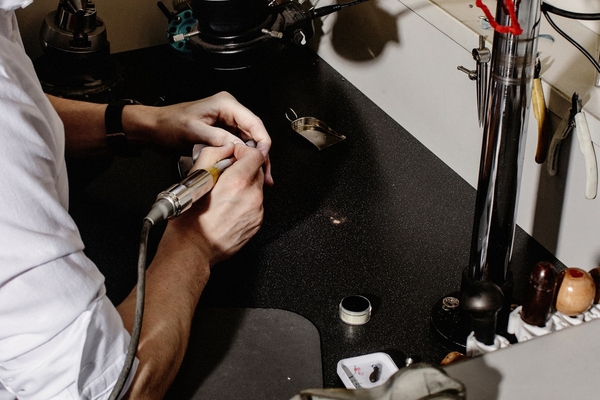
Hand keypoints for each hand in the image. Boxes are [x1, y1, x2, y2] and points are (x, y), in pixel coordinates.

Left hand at [129, 92, 272, 184]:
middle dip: (261, 154)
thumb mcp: (193, 130)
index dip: (262, 141)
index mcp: (226, 104)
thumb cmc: (169, 124)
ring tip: (261, 176)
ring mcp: (227, 124)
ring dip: (254, 159)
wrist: (154, 129)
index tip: (263, 157)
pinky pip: (238, 147)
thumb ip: (218, 138)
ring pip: (249, 143)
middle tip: (265, 173)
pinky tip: (248, 171)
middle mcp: (229, 112)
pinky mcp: (222, 135)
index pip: (254, 122)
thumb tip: (239, 148)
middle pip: (255, 134)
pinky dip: (244, 160)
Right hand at [164, 142, 264, 265]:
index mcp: (238, 183)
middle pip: (258, 171)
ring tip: (224, 194)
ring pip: (257, 188)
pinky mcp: (256, 223)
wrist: (193, 249)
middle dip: (244, 168)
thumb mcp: (194, 178)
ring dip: (244, 185)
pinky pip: (256, 204)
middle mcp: (252, 197)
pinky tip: (228, 208)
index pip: (255, 155)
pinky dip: (245, 201)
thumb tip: (225, 148)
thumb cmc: (190, 220)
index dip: (243, 151)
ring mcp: (257, 212)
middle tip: (225, 175)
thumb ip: (212, 155)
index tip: (233, 155)